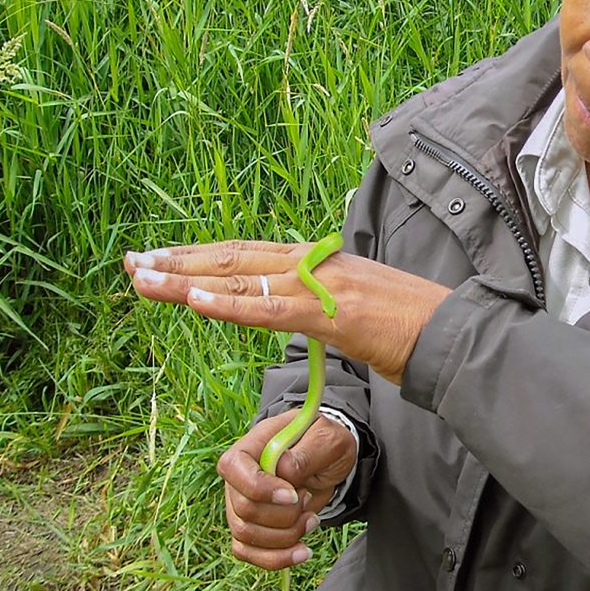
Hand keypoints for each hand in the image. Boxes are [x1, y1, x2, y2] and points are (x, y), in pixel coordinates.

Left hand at [125, 239, 449, 384]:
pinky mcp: (334, 314)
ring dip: (185, 280)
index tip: (159, 260)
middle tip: (132, 263)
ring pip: (242, 278)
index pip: (248, 255)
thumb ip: (323, 304)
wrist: (456, 335)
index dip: (199, 257)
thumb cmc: (413, 329)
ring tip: (142, 278)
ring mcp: (324, 286)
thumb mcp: (358, 310)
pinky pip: (271, 308)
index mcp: (320, 262)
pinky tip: (192, 302)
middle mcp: (316, 264)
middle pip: (234, 258)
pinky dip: (229, 304)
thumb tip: (296, 308)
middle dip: (178, 262)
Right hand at [216, 409, 356, 569]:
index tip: (294, 495)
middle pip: (244, 509)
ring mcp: (240, 505)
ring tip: (312, 519)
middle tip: (308, 500)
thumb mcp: (326, 438)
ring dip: (286, 536)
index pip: (233, 468)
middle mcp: (238, 478)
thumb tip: (284, 470)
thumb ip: (306, 453)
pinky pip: (249, 554)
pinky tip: (302, 551)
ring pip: (246, 535)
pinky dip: (278, 558)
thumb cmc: (324, 442)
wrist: (328, 461)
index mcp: (250, 447)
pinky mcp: (250, 528)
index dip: (260, 488)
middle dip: (284, 515)